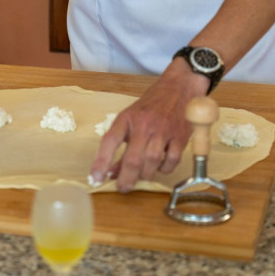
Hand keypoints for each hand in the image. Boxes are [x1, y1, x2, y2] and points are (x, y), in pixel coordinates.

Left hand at [90, 58, 209, 192]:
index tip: (95, 178)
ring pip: (152, 162)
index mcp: (127, 118)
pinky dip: (164, 169)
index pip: (110, 141)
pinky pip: (171, 161)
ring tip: (142, 175)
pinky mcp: (180, 137)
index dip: (101, 162)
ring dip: (145, 174)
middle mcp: (144, 124)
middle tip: (123, 188)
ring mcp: (163, 131)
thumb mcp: (132, 118)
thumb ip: (122, 144)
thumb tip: (111, 172)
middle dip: (126, 179)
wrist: (179, 87)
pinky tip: (160, 166)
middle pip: (133, 159)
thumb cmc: (151, 105)